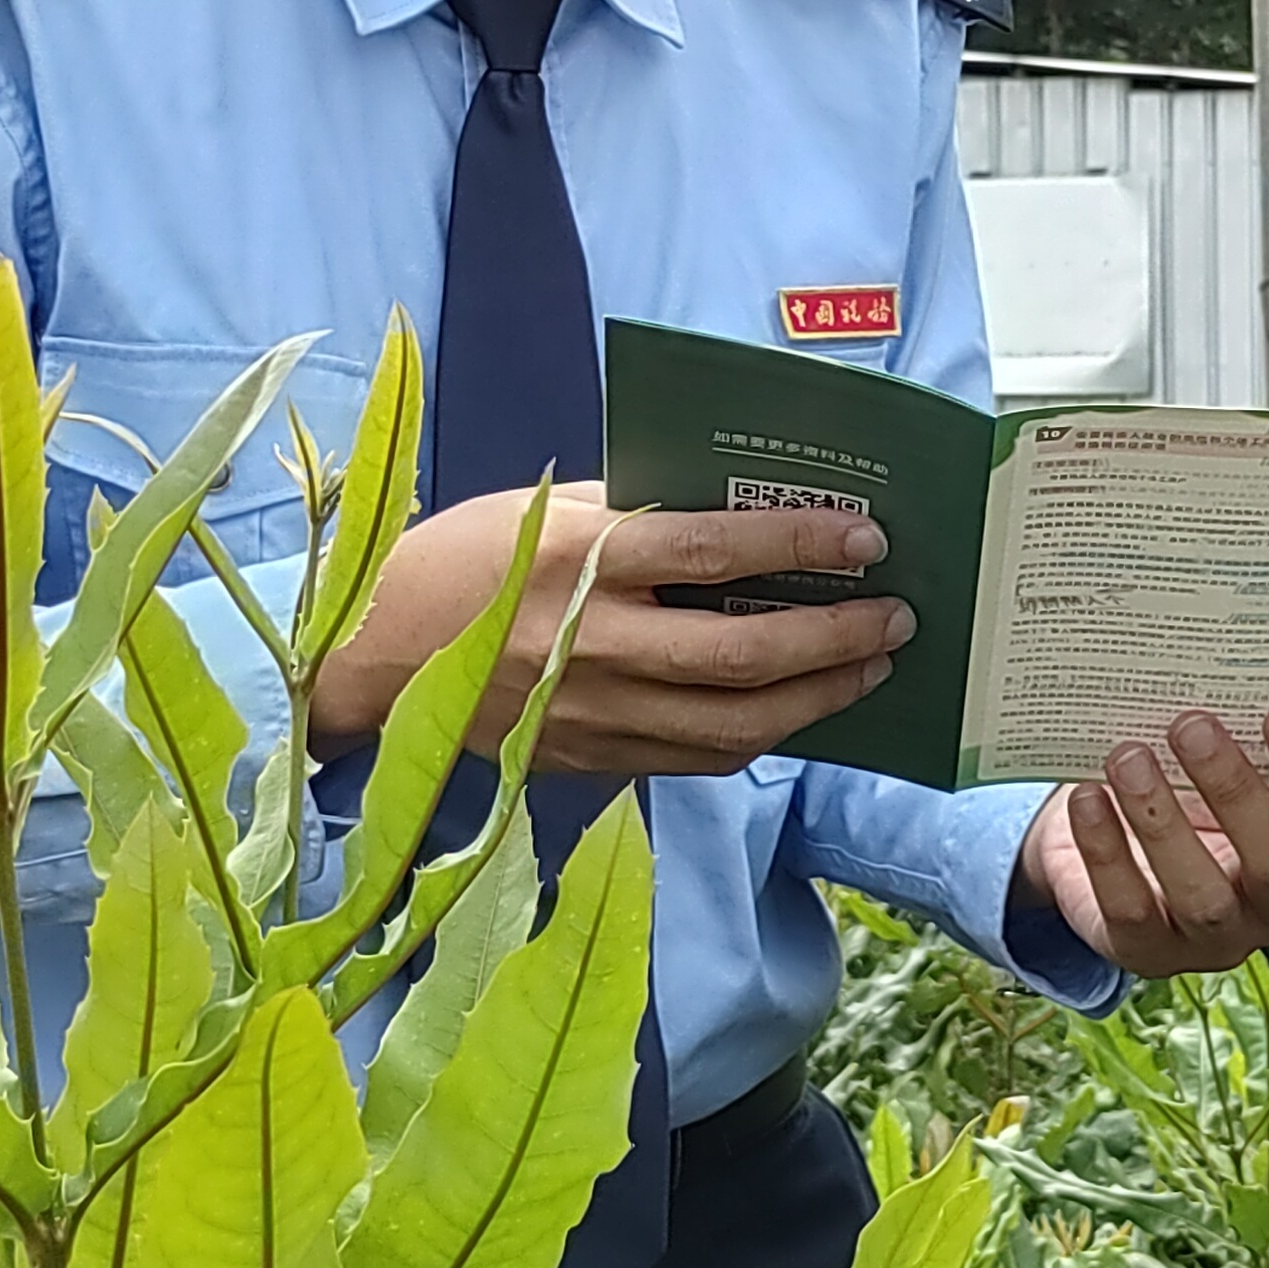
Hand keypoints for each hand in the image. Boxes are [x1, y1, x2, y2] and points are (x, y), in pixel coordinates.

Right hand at [312, 482, 911, 775]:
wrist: (372, 657)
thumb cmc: (461, 561)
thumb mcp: (543, 509)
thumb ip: (638, 512)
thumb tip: (743, 509)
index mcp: (579, 559)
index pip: (715, 552)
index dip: (801, 547)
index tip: (867, 538)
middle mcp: (592, 643)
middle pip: (741, 655)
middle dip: (836, 639)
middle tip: (896, 617)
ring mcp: (592, 713)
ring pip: (733, 725)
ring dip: (817, 699)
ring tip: (869, 668)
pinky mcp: (590, 758)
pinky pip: (697, 757)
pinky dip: (760, 734)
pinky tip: (799, 709)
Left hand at [1022, 706, 1268, 979]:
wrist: (1113, 847)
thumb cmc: (1188, 790)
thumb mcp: (1225, 764)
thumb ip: (1240, 733)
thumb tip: (1223, 660)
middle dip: (1235, 793)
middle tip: (1190, 725)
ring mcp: (1216, 940)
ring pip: (1204, 899)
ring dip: (1164, 824)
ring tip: (1128, 758)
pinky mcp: (1150, 955)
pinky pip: (1131, 912)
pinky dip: (1107, 853)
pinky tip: (1088, 799)